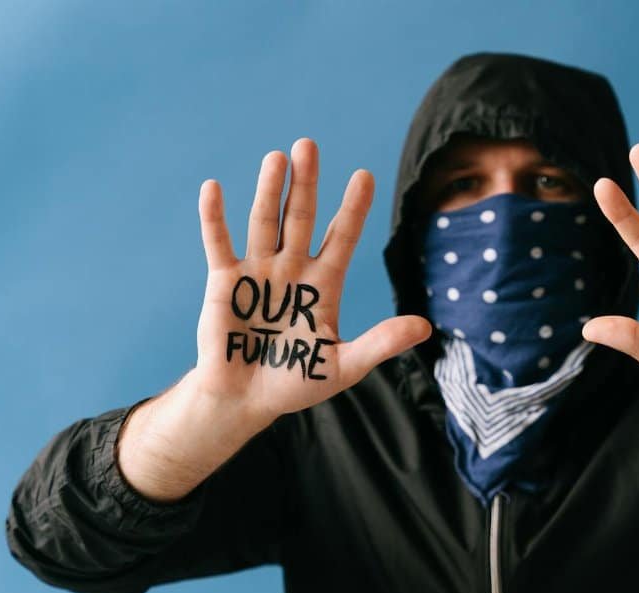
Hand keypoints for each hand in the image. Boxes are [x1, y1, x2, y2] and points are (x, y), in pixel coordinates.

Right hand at [194, 138, 431, 423]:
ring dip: (269, 190)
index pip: (343, 237)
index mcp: (324, 285)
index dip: (353, 208)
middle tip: (308, 145)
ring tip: (276, 158)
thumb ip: (381, 343)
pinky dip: (214, 217)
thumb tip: (425, 327)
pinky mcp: (224, 283)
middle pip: (302, 218)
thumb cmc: (295, 384)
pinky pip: (218, 243)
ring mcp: (258, 272)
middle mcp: (293, 269)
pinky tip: (213, 188)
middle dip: (306, 183)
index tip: (365, 176)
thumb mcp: (344, 366)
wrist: (245, 400)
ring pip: (265, 222)